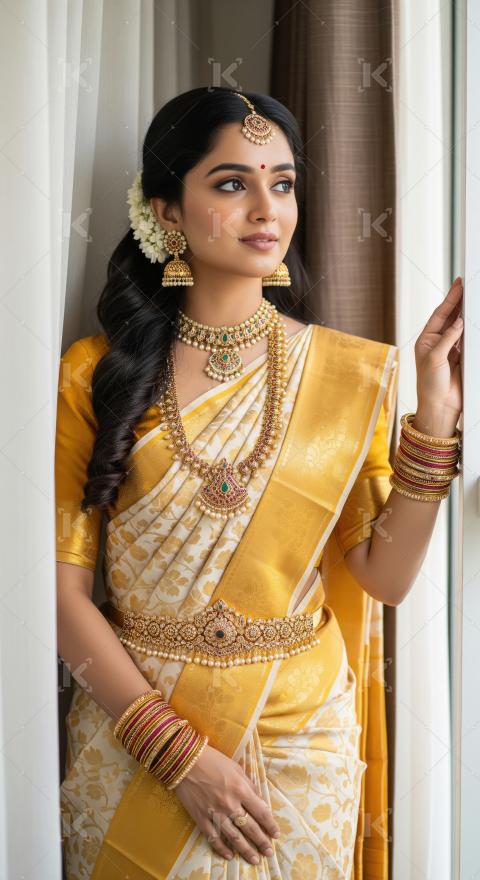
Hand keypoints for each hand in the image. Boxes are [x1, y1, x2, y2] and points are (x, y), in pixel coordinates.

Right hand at [173, 743, 279, 864]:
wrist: (186, 761)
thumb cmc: (213, 761)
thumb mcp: (236, 768)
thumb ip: (249, 786)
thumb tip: (259, 801)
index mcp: (241, 789)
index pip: (261, 812)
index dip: (270, 825)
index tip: (276, 834)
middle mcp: (230, 804)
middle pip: (250, 828)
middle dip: (262, 842)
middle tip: (269, 852)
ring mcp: (215, 813)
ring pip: (234, 837)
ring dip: (246, 850)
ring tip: (255, 860)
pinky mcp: (201, 818)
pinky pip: (213, 838)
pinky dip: (221, 849)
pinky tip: (230, 856)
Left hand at [414, 277, 463, 426]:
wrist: (440, 406)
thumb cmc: (430, 384)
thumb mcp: (435, 358)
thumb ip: (448, 339)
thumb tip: (459, 321)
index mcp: (426, 339)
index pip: (439, 314)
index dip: (450, 299)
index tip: (458, 284)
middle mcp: (437, 342)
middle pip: (450, 317)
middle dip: (459, 301)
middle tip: (468, 285)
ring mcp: (450, 348)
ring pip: (460, 326)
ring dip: (467, 313)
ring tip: (473, 297)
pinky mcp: (462, 357)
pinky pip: (468, 338)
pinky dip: (472, 328)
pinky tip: (475, 318)